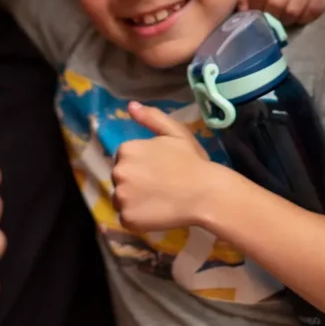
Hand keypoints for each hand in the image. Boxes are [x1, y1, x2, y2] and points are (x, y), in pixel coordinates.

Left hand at [112, 102, 214, 233]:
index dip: (141, 165)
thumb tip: (130, 106)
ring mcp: (122, 197)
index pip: (124, 159)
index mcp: (127, 149)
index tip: (158, 170)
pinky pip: (126, 218)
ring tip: (158, 200)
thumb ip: (151, 117)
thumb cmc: (192, 161)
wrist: (205, 193)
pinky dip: (138, 218)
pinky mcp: (128, 219)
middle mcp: (118, 172)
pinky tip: (156, 213)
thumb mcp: (174, 132)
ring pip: (122, 199)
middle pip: (121, 178)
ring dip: (134, 200)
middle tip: (159, 186)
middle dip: (135, 181)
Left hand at [241, 0, 324, 24]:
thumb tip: (243, 9)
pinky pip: (311, 12)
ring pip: (293, 10)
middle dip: (271, 16)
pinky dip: (303, 18)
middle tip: (271, 18)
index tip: (257, 11)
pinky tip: (299, 13)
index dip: (255, 7)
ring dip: (287, 19)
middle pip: (276, 2)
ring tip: (284, 16)